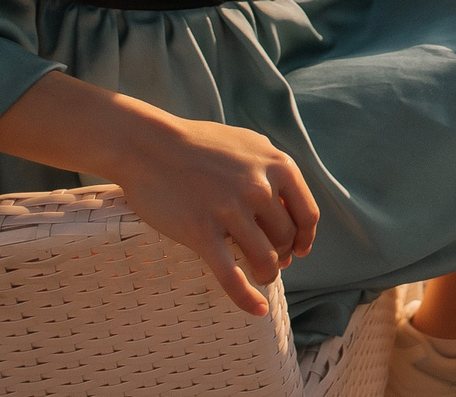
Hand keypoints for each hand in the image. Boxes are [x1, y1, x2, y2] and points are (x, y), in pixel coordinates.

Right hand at [105, 111, 320, 315]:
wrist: (149, 145)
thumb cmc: (199, 145)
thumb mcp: (249, 145)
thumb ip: (273, 168)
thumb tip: (292, 199)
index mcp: (276, 166)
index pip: (306, 214)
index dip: (305, 238)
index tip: (298, 250)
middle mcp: (258, 188)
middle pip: (284, 239)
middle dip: (281, 256)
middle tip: (270, 261)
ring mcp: (229, 210)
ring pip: (263, 260)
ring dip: (266, 275)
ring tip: (260, 277)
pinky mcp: (200, 231)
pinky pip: (230, 275)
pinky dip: (246, 298)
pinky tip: (257, 309)